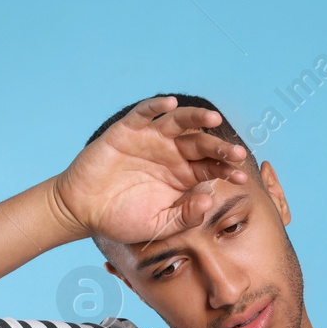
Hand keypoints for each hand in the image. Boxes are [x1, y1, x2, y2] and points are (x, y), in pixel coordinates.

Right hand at [50, 95, 250, 245]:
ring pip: (179, 122)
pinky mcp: (127, 131)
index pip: (211, 168)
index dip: (227, 170)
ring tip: (213, 118)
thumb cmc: (124, 219)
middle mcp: (172, 154)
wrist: (85, 211)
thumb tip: (209, 200)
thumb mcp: (160, 224)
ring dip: (196, 118)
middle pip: (201, 144)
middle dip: (220, 147)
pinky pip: (144, 113)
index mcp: (184, 176)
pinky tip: (170, 103)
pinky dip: (156, 105)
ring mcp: (151, 140)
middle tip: (236, 152)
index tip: (241, 178)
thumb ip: (185, 215)